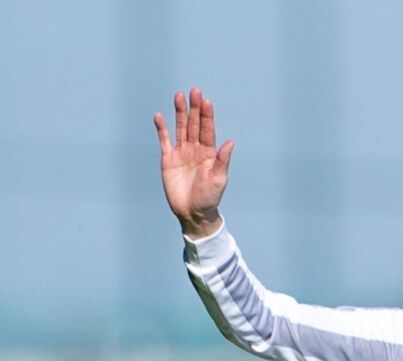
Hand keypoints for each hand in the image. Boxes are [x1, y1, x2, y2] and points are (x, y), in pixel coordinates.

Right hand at [154, 88, 233, 237]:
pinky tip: (159, 116)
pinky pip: (164, 140)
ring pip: (180, 128)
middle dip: (194, 108)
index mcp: (209, 153)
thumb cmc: (209, 198)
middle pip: (194, 124)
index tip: (206, 101)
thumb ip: (222, 160)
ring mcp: (181, 152)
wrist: (192, 213)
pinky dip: (162, 128)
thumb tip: (230, 142)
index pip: (207, 130)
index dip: (207, 116)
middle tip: (194, 91)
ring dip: (180, 112)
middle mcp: (195, 149)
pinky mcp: (168, 159)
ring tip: (179, 96)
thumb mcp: (218, 179)